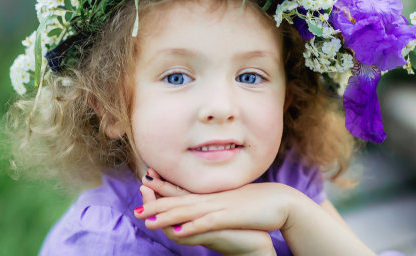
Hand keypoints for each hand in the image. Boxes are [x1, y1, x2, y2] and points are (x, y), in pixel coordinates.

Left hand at [137, 169, 280, 255]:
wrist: (280, 201)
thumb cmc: (257, 203)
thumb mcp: (232, 202)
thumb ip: (217, 202)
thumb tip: (208, 204)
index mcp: (211, 195)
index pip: (182, 191)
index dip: (162, 190)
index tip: (144, 186)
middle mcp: (210, 198)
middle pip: (178, 200)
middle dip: (156, 205)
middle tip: (136, 210)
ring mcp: (219, 206)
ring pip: (187, 210)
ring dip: (166, 215)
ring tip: (148, 220)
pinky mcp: (229, 216)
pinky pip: (207, 222)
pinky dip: (192, 226)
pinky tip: (178, 230)